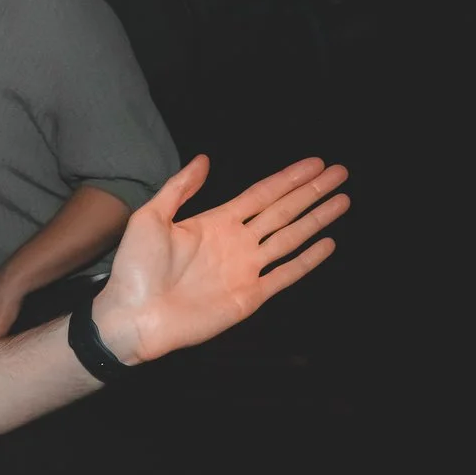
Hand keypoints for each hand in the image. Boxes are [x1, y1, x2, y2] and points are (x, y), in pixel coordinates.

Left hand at [90, 155, 349, 364]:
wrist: (132, 315)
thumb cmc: (135, 268)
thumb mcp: (150, 217)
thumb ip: (180, 187)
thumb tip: (205, 159)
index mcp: (216, 222)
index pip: (262, 195)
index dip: (289, 178)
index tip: (316, 163)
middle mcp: (236, 243)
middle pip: (283, 211)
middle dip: (312, 192)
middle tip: (341, 172)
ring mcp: (245, 269)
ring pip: (290, 237)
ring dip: (317, 218)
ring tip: (343, 200)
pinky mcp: (250, 296)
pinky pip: (285, 275)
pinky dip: (307, 261)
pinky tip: (327, 243)